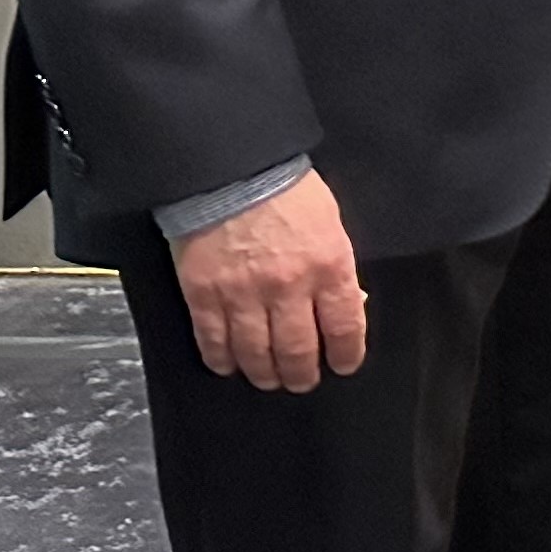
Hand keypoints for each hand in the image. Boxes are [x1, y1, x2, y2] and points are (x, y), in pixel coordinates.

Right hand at [172, 169, 367, 390]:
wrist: (231, 170)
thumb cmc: (287, 190)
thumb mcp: (330, 224)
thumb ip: (337, 267)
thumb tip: (346, 303)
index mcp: (329, 266)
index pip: (344, 327)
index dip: (345, 354)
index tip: (343, 366)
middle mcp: (288, 288)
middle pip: (298, 350)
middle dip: (302, 374)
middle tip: (302, 381)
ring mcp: (243, 294)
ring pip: (255, 353)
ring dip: (264, 374)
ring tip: (269, 379)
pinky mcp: (204, 294)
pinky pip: (213, 340)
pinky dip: (222, 360)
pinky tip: (228, 366)